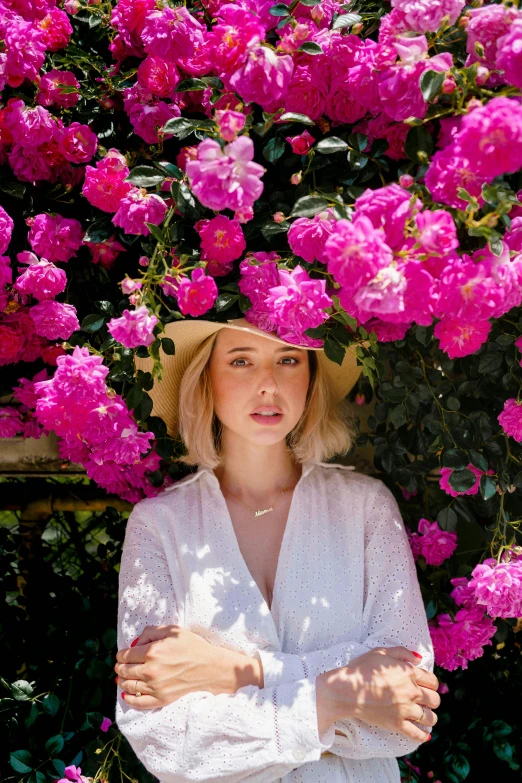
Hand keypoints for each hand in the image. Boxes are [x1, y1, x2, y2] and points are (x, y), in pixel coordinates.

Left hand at [115, 624, 241, 709]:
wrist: (209, 667)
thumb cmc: (192, 646)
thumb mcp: (172, 630)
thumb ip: (150, 632)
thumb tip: (134, 643)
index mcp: (152, 652)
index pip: (125, 655)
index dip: (121, 654)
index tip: (123, 654)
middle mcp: (150, 671)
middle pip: (124, 671)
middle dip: (120, 666)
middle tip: (121, 665)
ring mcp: (155, 687)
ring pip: (127, 686)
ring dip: (121, 680)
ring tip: (123, 676)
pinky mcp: (161, 699)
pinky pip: (138, 703)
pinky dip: (128, 698)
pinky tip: (126, 693)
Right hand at [320, 646, 440, 742]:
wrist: (348, 690)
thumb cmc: (362, 668)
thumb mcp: (381, 652)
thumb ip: (402, 652)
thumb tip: (419, 658)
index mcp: (409, 673)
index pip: (433, 681)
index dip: (431, 682)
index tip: (427, 685)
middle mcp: (411, 692)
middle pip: (434, 699)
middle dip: (432, 699)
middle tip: (425, 699)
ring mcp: (405, 709)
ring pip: (429, 717)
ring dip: (430, 716)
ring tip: (425, 715)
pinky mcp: (397, 724)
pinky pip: (416, 733)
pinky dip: (423, 735)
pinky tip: (425, 734)